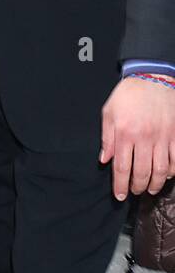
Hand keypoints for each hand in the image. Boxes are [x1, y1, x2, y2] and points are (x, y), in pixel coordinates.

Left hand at [100, 77, 174, 199]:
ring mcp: (163, 136)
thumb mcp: (109, 113)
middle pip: (142, 172)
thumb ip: (107, 138)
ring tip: (151, 188)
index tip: (120, 196)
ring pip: (161, 169)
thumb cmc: (128, 95)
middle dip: (138, 187)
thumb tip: (104, 160)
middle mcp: (144, 137)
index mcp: (125, 133)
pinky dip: (173, 170)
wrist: (152, 76)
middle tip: (135, 191)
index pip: (122, 168)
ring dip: (156, 183)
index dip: (120, 186)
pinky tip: (167, 174)